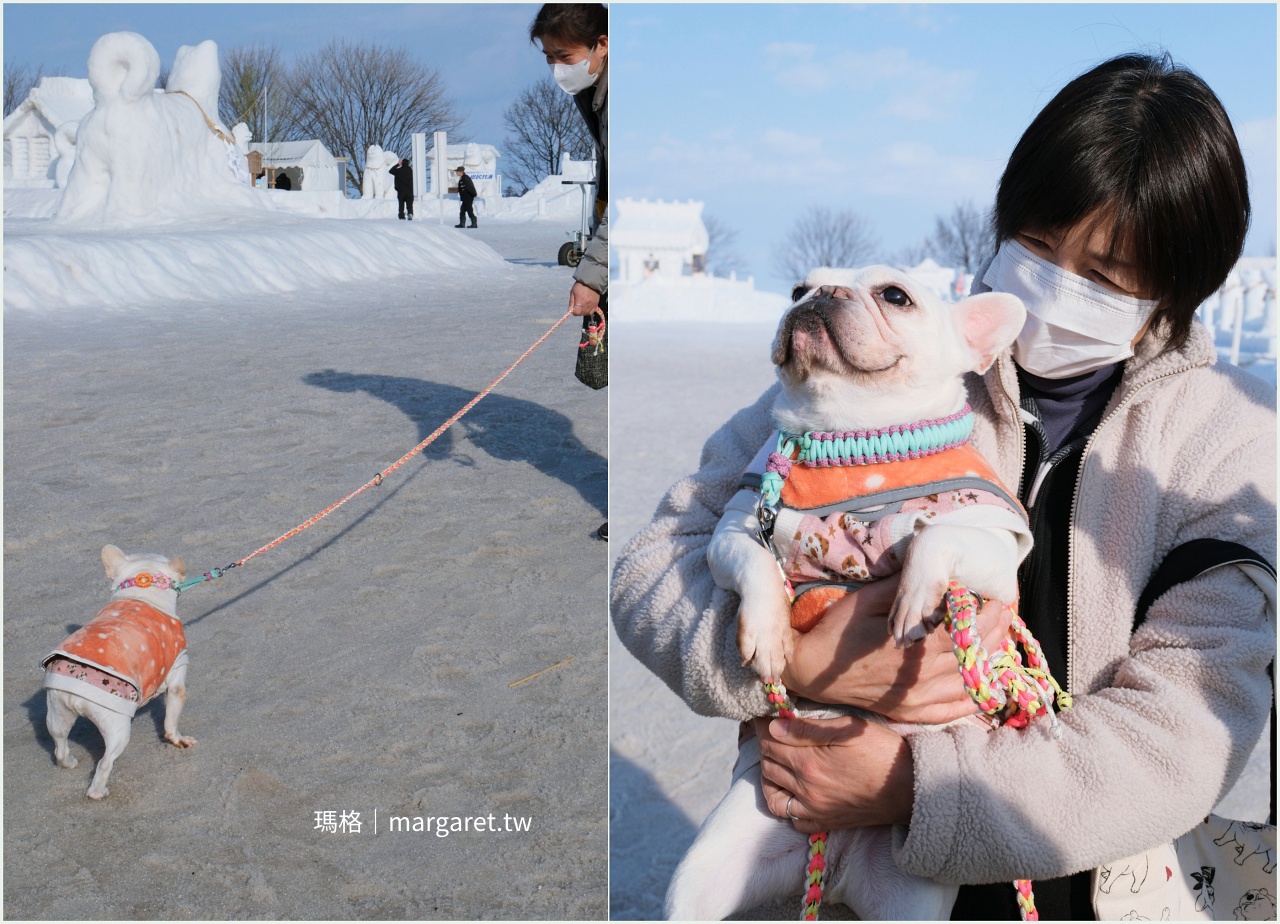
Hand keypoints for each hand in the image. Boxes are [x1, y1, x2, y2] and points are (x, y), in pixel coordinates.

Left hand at [569, 281, 600, 315]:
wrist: (591, 281)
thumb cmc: (580, 286)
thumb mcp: (573, 292)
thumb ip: (571, 302)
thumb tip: (570, 310)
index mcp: (580, 301)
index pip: (576, 312)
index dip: (573, 312)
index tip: (572, 309)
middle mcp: (587, 304)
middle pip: (581, 313)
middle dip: (578, 312)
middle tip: (576, 306)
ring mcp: (592, 305)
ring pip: (586, 313)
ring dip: (583, 312)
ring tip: (581, 306)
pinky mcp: (596, 304)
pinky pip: (592, 311)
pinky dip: (588, 311)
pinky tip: (586, 307)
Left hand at [755, 714, 913, 831]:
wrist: (910, 788)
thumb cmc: (882, 752)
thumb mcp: (848, 729)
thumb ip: (808, 729)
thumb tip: (774, 727)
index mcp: (809, 762)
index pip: (768, 742)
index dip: (763, 727)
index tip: (765, 717)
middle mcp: (806, 788)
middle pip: (767, 766)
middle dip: (766, 747)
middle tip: (774, 734)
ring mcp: (814, 809)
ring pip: (772, 794)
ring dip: (769, 776)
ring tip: (779, 761)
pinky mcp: (825, 823)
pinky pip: (792, 819)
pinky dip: (786, 805)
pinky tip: (793, 791)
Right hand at [780, 575, 1011, 723]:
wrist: (811, 670)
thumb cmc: (838, 629)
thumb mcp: (868, 598)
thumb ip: (905, 588)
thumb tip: (934, 572)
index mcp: (917, 645)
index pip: (968, 630)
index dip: (988, 615)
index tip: (998, 599)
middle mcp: (923, 676)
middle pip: (974, 654)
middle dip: (995, 633)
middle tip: (1005, 615)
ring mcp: (918, 698)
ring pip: (969, 681)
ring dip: (991, 661)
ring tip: (1001, 643)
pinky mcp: (911, 711)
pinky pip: (953, 709)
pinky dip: (975, 698)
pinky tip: (988, 684)